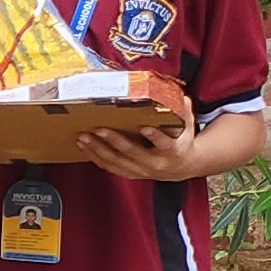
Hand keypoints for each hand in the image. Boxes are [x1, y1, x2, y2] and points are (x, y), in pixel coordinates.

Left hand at [79, 118, 197, 180]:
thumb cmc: (181, 141)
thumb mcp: (187, 127)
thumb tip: (180, 96)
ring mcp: (142, 171)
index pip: (165, 144)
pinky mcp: (131, 174)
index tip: (145, 128)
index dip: (155, 137)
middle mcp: (156, 163)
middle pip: (133, 152)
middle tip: (99, 129)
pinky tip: (83, 147)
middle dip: (114, 141)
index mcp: (173, 151)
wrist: (181, 167)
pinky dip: (95, 157)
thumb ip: (184, 112)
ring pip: (117, 162)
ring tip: (83, 137)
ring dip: (98, 149)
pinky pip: (110, 167)